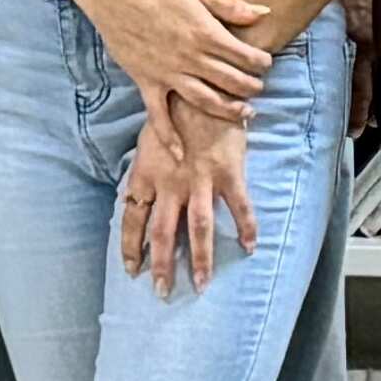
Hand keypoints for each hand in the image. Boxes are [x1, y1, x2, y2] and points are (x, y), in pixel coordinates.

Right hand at [85, 0, 272, 120]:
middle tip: (259, 89)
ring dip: (227, 110)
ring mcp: (168, 74)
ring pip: (205, 100)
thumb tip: (264, 13)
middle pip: (230, 81)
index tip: (266, 63)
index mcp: (205, 33)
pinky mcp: (147, 82)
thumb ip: (231, 7)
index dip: (260, 62)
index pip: (243, 55)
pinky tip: (180, 154)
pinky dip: (168, 136)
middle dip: (250, 87)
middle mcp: (190, 58)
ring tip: (244, 114)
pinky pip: (159, 115)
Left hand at [117, 99, 259, 290]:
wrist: (201, 87)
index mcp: (146, 175)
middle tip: (162, 293)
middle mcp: (170, 183)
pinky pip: (238, 206)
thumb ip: (146, 173)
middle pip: (163, 232)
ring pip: (198, 228)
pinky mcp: (228, 173)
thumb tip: (137, 199)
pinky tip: (250, 247)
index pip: (132, 219)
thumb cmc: (173, 113)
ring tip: (201, 285)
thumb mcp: (149, 142)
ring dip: (200, 259)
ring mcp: (200, 179)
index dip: (131, 247)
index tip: (132, 270)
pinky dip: (246, 227)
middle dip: (162, 266)